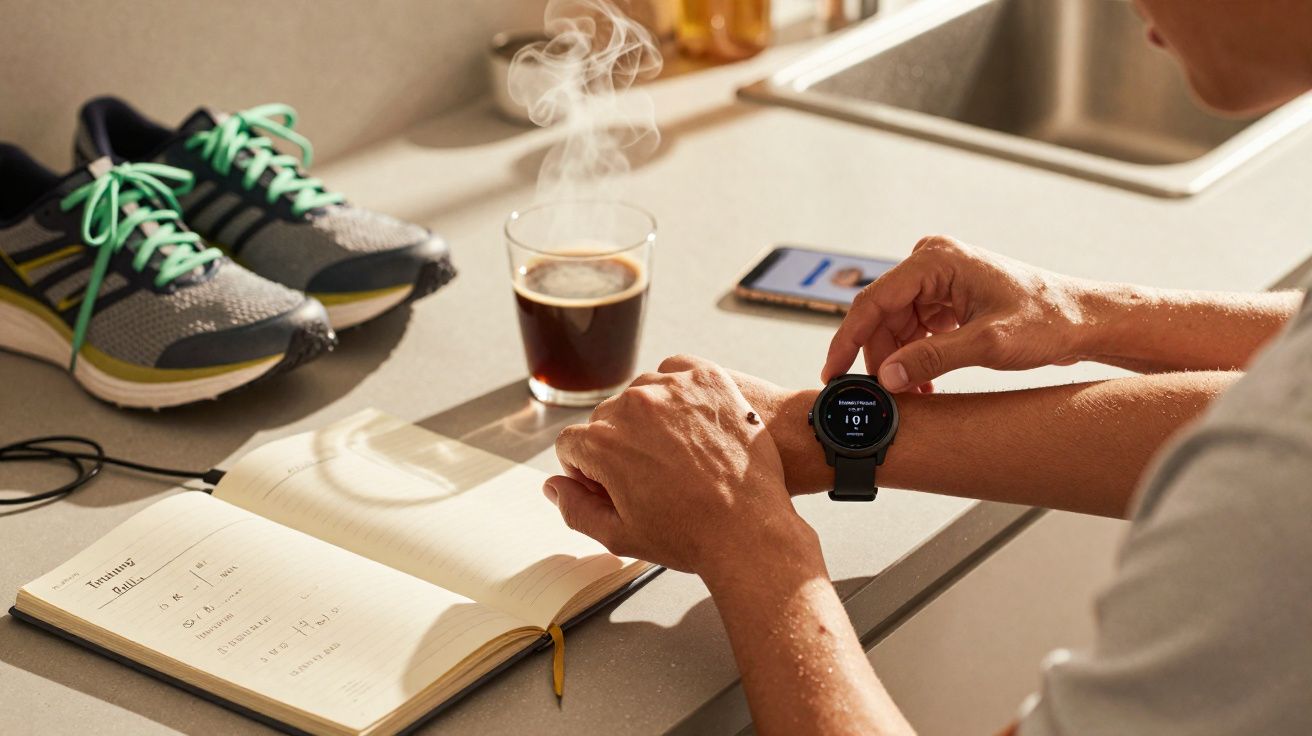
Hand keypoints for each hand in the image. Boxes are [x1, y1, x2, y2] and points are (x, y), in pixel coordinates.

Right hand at [546, 354, 816, 575]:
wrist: (752, 526)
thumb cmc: (690, 534)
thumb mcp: (618, 535)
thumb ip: (574, 508)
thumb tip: (554, 486)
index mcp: (602, 443)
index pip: (572, 443)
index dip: (588, 470)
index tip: (613, 483)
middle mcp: (631, 407)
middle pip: (606, 418)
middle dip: (619, 444)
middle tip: (651, 475)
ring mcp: (671, 388)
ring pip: (640, 394)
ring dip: (649, 416)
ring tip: (679, 452)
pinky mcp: (706, 377)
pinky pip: (676, 372)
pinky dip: (680, 392)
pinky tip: (695, 424)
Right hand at [823, 236, 1087, 390]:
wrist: (1084, 319)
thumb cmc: (1049, 319)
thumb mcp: (987, 343)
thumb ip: (932, 358)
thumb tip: (888, 376)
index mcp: (937, 260)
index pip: (873, 301)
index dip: (847, 340)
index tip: (832, 372)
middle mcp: (933, 263)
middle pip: (881, 316)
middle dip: (880, 358)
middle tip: (884, 396)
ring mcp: (939, 279)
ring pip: (895, 326)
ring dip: (898, 361)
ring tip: (912, 394)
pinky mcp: (947, 297)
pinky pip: (914, 328)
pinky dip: (914, 356)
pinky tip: (923, 381)